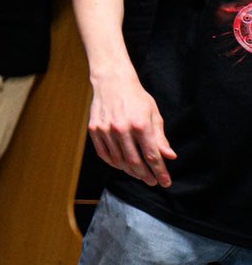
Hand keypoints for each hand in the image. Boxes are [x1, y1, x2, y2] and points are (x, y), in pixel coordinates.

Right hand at [87, 68, 175, 187]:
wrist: (112, 82)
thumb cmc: (136, 98)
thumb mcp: (153, 115)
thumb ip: (160, 138)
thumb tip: (169, 156)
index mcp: (140, 124)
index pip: (152, 156)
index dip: (160, 172)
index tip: (166, 182)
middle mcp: (122, 129)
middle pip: (135, 162)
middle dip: (146, 175)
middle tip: (153, 182)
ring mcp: (106, 130)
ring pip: (119, 161)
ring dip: (131, 171)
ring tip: (139, 174)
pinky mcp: (94, 130)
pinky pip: (104, 154)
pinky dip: (114, 163)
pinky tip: (122, 165)